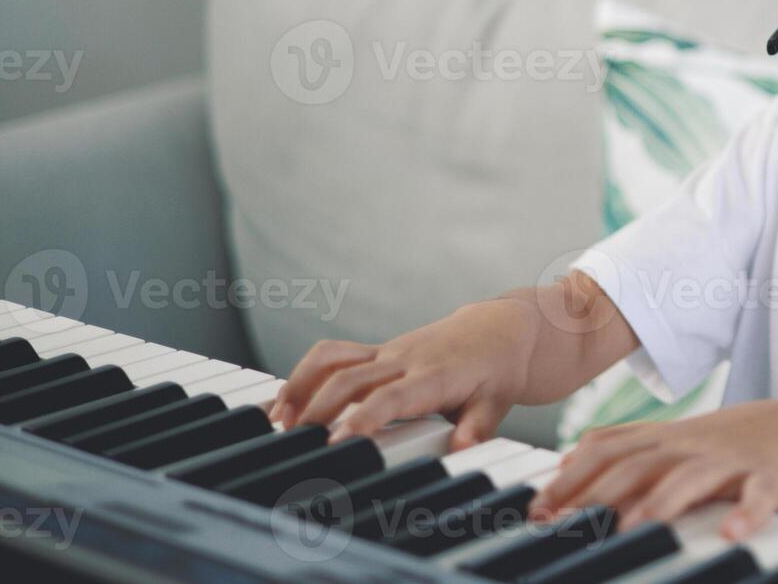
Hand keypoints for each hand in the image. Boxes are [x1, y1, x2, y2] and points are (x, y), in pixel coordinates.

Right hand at [268, 295, 540, 449]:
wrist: (500, 329)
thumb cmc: (497, 370)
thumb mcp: (498, 401)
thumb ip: (478, 426)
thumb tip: (461, 448)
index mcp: (433, 376)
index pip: (390, 397)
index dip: (361, 418)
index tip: (335, 443)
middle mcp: (404, 360)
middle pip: (350, 379)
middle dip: (318, 409)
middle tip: (293, 444)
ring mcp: (387, 352)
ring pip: (333, 360)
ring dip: (300, 386)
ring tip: (276, 422)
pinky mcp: (376, 351)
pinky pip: (333, 356)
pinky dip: (304, 375)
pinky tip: (283, 405)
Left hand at [537, 400, 777, 539]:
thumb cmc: (725, 441)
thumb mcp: (672, 437)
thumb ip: (622, 444)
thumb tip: (566, 460)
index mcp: (664, 439)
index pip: (608, 453)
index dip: (571, 479)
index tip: (538, 509)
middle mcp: (691, 447)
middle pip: (638, 466)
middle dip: (599, 494)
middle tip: (567, 523)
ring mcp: (729, 461)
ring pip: (691, 479)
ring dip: (660, 503)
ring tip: (632, 527)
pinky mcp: (770, 478)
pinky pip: (759, 496)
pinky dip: (747, 514)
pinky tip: (732, 532)